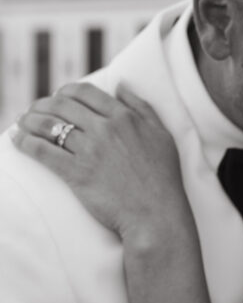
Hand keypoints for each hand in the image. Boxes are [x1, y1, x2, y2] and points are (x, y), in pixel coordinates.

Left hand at [11, 82, 190, 243]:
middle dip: (43, 105)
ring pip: (49, 125)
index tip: (58, 98)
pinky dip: (26, 143)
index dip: (66, 92)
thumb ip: (142, 108)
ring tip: (22, 123)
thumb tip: (121, 86)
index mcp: (124, 117)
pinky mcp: (77, 173)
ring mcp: (90, 151)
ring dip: (30, 121)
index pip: (85, 92)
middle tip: (34, 112)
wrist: (157, 217)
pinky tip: (18, 140)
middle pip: (62, 105)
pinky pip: (43, 151)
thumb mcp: (162, 137)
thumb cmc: (164, 181)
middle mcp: (105, 129)